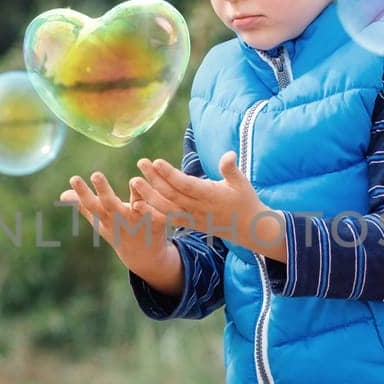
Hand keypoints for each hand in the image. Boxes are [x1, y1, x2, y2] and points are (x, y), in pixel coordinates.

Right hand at [58, 169, 178, 280]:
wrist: (144, 256)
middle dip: (103, 191)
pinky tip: (159, 192)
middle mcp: (120, 221)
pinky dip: (158, 205)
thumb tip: (62, 194)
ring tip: (134, 180)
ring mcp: (139, 223)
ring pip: (137, 208)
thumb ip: (83, 206)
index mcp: (105, 219)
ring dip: (135, 197)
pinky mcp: (157, 222)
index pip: (91, 205)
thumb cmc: (118, 231)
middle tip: (96, 175)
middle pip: (111, 206)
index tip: (74, 178)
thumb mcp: (100, 221)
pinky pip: (157, 212)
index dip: (82, 193)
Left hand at [131, 150, 285, 256]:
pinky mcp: (189, 224)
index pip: (186, 185)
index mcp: (211, 196)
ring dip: (149, 196)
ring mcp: (193, 218)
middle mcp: (199, 209)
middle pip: (172, 195)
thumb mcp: (242, 183)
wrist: (249, 229)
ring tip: (134, 182)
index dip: (170, 174)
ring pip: (167, 208)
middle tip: (140, 163)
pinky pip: (167, 220)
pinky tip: (136, 205)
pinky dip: (152, 213)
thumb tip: (228, 155)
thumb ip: (231, 169)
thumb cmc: (245, 200)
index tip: (156, 162)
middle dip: (155, 180)